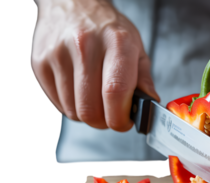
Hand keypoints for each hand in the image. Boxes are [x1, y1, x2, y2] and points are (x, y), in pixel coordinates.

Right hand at [31, 0, 159, 130]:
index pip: (115, 92)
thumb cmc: (109, 30)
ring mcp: (57, 54)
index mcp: (116, 42)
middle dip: (104, 122)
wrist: (74, 4)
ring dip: (86, 114)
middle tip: (110, 114)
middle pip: (91, 109)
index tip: (124, 122)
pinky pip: (56, 104)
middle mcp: (85, 46)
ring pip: (72, 111)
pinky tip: (78, 90)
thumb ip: (144, 80)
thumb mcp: (136, 48)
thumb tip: (148, 108)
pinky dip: (70, 106)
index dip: (120, 118)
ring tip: (94, 98)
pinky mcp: (39, 63)